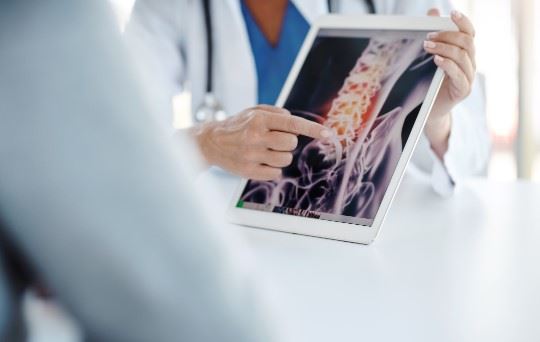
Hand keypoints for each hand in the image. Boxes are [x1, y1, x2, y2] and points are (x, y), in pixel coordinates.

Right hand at [191, 105, 330, 179]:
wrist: (210, 142)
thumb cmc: (237, 125)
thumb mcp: (253, 111)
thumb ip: (275, 112)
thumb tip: (294, 121)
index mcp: (259, 119)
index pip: (292, 124)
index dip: (312, 129)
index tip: (328, 133)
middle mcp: (256, 137)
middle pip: (291, 143)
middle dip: (288, 142)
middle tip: (274, 140)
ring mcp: (252, 155)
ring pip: (285, 159)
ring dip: (281, 155)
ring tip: (266, 150)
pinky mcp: (248, 171)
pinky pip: (275, 173)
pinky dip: (272, 168)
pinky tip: (261, 161)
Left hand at [423, 8, 475, 159]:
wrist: (431, 111)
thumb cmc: (431, 83)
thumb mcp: (432, 58)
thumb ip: (435, 36)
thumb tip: (434, 11)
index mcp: (465, 54)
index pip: (470, 34)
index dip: (464, 22)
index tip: (452, 13)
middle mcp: (470, 64)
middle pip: (467, 43)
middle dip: (447, 36)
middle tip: (428, 37)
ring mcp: (469, 78)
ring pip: (463, 56)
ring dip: (444, 48)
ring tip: (427, 46)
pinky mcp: (463, 91)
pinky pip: (459, 75)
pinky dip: (448, 65)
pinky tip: (436, 60)